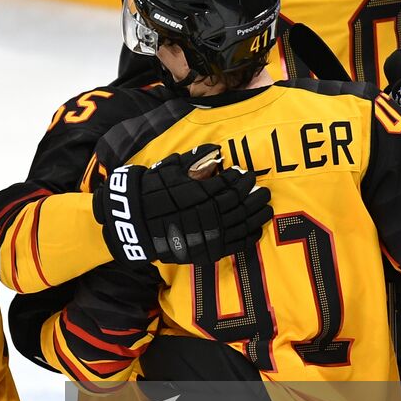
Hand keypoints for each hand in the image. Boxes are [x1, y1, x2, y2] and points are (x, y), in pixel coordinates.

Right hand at [93, 144, 272, 265]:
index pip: (229, 185)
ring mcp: (208, 234)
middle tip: (264, 191)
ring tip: (266, 208)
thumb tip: (217, 151)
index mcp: (200, 192)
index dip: (241, 179)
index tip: (248, 174)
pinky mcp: (206, 250)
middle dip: (253, 196)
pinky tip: (256, 230)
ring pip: (241, 224)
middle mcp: (207, 213)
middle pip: (239, 204)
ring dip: (256, 216)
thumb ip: (196, 159)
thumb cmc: (151, 191)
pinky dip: (248, 237)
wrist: (134, 221)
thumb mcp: (170, 169)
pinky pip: (234, 245)